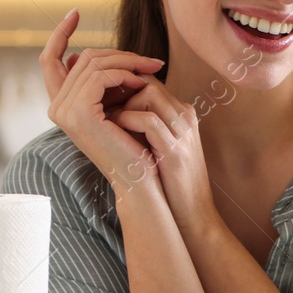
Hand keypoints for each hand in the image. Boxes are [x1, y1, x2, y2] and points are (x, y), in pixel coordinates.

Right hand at [38, 9, 165, 196]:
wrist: (141, 176)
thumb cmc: (136, 141)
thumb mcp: (117, 103)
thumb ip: (102, 81)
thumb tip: (83, 54)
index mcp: (62, 103)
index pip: (50, 59)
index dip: (59, 33)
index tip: (75, 12)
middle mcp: (56, 106)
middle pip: (85, 57)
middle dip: (121, 53)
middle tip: (152, 61)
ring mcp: (63, 110)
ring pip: (95, 62)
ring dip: (129, 63)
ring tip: (153, 72)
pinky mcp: (78, 113)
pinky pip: (101, 76)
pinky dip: (124, 74)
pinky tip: (142, 84)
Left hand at [110, 78, 218, 228]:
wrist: (193, 213)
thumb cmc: (170, 180)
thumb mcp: (158, 143)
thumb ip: (142, 123)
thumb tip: (110, 107)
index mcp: (181, 112)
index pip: (148, 79)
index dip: (121, 84)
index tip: (101, 100)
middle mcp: (185, 115)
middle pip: (148, 80)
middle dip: (117, 90)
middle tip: (99, 107)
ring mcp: (183, 130)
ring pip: (148, 92)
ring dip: (122, 104)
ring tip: (108, 121)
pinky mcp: (175, 149)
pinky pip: (148, 119)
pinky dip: (127, 120)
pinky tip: (115, 130)